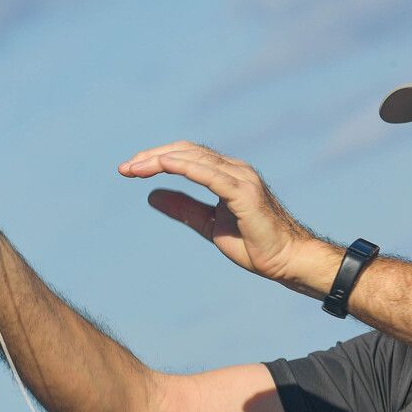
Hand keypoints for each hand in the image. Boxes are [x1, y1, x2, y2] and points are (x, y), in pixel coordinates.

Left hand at [118, 142, 316, 286]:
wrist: (287, 260)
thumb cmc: (254, 243)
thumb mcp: (208, 225)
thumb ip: (183, 208)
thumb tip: (151, 196)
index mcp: (227, 175)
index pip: (187, 156)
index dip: (157, 158)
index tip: (130, 169)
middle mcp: (235, 170)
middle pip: (186, 151)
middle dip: (152, 157)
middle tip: (125, 168)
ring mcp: (241, 179)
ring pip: (195, 158)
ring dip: (161, 160)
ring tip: (135, 168)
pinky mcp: (244, 194)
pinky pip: (210, 175)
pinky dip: (186, 167)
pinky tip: (164, 165)